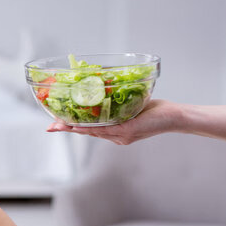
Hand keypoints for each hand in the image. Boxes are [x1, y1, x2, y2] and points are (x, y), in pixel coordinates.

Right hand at [46, 99, 177, 144]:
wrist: (176, 117)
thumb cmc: (158, 110)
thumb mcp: (133, 105)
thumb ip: (119, 102)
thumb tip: (105, 88)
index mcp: (116, 131)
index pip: (90, 128)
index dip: (72, 126)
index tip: (55, 124)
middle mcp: (116, 137)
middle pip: (86, 132)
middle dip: (66, 129)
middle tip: (49, 127)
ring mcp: (121, 136)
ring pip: (92, 132)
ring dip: (74, 129)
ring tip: (59, 125)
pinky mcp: (127, 132)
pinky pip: (104, 130)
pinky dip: (89, 128)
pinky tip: (79, 126)